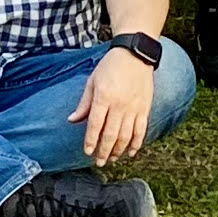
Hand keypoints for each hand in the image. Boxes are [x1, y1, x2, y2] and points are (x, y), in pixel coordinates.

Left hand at [71, 45, 159, 165]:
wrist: (135, 54)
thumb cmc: (110, 66)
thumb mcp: (92, 81)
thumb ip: (84, 103)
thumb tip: (72, 120)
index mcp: (103, 97)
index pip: (95, 125)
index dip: (91, 141)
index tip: (87, 152)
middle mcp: (119, 105)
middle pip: (110, 134)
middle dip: (104, 151)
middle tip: (99, 162)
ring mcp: (134, 108)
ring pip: (126, 136)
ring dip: (118, 151)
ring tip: (111, 159)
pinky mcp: (145, 108)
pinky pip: (141, 131)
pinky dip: (136, 144)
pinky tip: (130, 152)